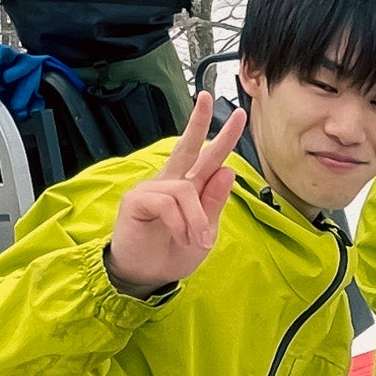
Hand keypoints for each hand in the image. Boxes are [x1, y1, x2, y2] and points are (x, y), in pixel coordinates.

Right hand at [106, 92, 247, 296]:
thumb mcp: (204, 231)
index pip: (207, 158)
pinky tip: (181, 236)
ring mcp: (152, 189)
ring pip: (186, 189)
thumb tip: (228, 169)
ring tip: (197, 240)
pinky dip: (181, 223)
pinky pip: (167, 202)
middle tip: (208, 98)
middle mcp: (171, 182)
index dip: (222, 137)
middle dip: (198, 121)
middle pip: (187, 146)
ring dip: (197, 218)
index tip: (238, 114)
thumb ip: (214, 202)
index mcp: (189, 188)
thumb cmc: (172, 254)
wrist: (147, 278)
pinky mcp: (137, 200)